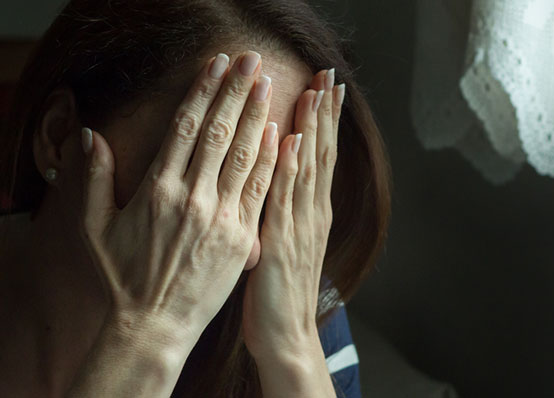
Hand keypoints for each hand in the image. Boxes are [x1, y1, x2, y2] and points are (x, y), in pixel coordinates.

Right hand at [78, 50, 276, 347]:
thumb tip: (90, 134)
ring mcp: (221, 218)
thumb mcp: (94, 228)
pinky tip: (281, 134)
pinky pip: (259, 191)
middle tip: (252, 61)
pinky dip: (270, 161)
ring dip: (257, 117)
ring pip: (243, 156)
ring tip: (268, 84)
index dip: (202, 91)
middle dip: (236, 92)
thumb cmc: (121, 280)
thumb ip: (92, 179)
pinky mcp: (242, 238)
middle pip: (218, 133)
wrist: (152, 327)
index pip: (184, 128)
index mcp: (157, 190)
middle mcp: (192, 198)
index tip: (217, 64)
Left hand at [241, 68, 344, 359]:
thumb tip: (282, 176)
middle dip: (324, 112)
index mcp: (312, 211)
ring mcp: (300, 226)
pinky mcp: (281, 242)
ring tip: (316, 91)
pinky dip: (288, 168)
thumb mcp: (287, 242)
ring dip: (311, 128)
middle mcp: (312, 213)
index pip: (320, 155)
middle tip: (329, 74)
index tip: (327, 86)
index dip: (324, 120)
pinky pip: (283, 198)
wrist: (287, 335)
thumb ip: (288, 208)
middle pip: (320, 153)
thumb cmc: (280, 291)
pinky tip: (289, 141)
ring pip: (307, 168)